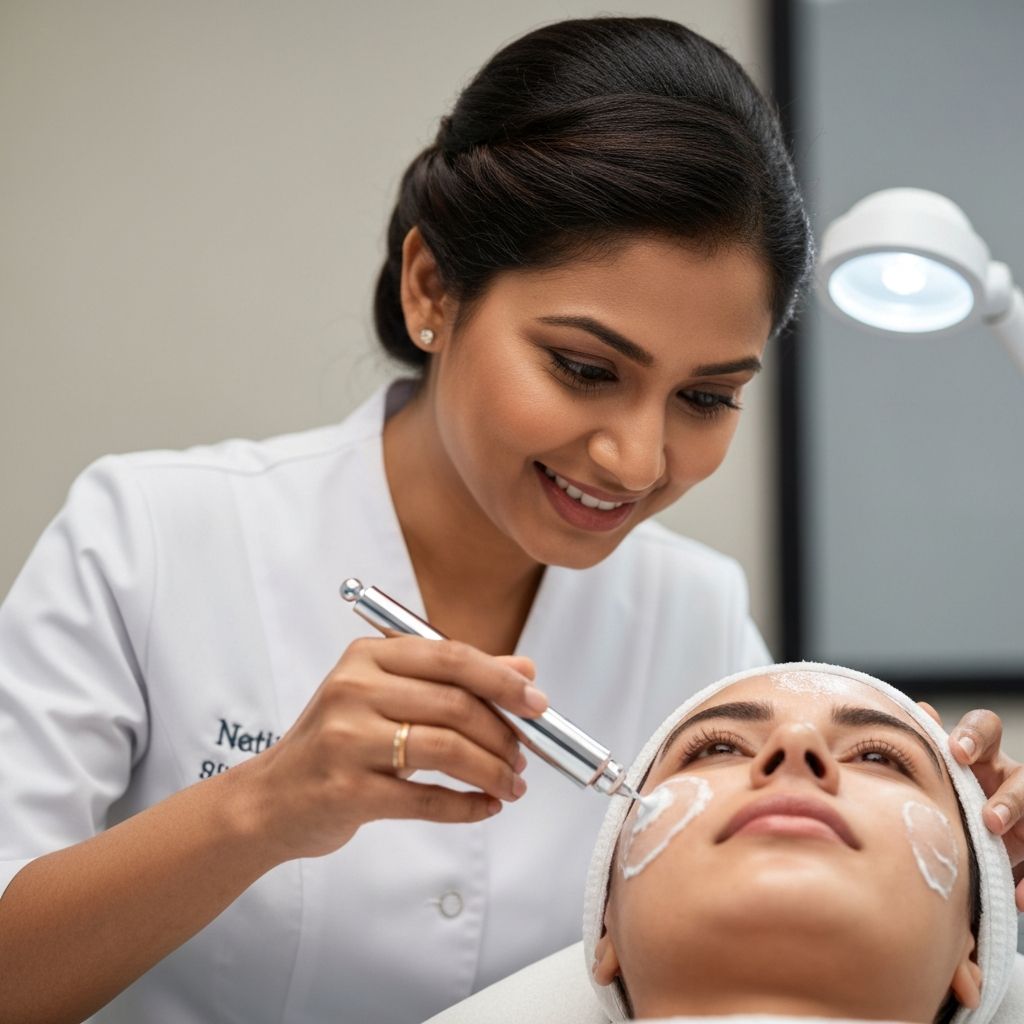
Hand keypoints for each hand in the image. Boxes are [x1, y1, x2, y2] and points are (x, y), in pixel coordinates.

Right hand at [239, 636, 545, 862]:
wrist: (270, 800)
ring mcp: (346, 739)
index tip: (538, 704)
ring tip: (510, 785)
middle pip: (454, 704)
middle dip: (502, 733)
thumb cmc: (336, 743)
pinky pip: (424, 798)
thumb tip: (524, 672)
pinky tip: (484, 808)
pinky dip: (465, 806)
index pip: (450, 656)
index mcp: (367, 657)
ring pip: (445, 749)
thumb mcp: (387, 697)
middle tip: (523, 756)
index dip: (501, 680)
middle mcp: (353, 689)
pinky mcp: (346, 790)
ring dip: (490, 771)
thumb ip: (454, 680)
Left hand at [921, 702, 1023, 908]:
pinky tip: (1019, 900)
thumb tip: (921, 709)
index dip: (975, 735)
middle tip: (989, 820)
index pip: (985, 728)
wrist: (952, 851)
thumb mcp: (934, 776)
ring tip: (1000, 846)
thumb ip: (928, 749)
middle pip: (1023, 777)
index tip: (957, 753)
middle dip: (1011, 798)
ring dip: (1023, 827)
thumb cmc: (941, 799)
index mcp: (979, 755)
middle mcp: (1008, 779)